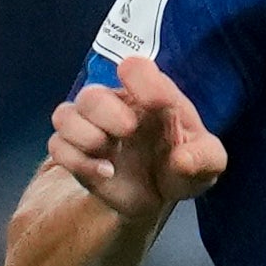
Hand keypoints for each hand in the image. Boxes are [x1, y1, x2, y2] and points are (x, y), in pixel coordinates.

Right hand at [42, 57, 225, 220]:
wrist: (154, 196)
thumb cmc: (180, 166)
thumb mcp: (208, 164)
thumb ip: (204, 159)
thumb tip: (182, 160)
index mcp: (151, 95)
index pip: (137, 69)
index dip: (142, 80)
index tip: (157, 102)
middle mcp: (117, 105)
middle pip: (92, 94)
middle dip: (107, 112)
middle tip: (128, 130)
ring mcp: (91, 128)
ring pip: (65, 115)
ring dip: (85, 136)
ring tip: (109, 155)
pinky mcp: (74, 152)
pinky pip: (57, 146)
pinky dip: (76, 161)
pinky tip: (104, 173)